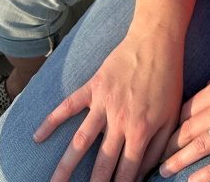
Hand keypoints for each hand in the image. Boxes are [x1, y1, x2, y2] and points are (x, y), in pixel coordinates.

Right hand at [34, 26, 183, 181]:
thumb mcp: (171, 117)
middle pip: (101, 163)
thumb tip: (144, 175)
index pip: (125, 172)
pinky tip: (38, 136)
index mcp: (140, 131)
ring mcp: (103, 103)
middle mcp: (119, 121)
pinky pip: (69, 105)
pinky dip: (52, 120)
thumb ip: (157, 148)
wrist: (157, 41)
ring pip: (80, 141)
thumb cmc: (168, 79)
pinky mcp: (93, 86)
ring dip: (65, 166)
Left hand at [160, 53, 209, 181]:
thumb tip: (203, 94)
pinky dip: (209, 173)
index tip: (156, 135)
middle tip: (152, 159)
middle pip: (187, 129)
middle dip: (167, 145)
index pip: (184, 109)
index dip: (168, 124)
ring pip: (201, 145)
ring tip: (163, 172)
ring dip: (179, 160)